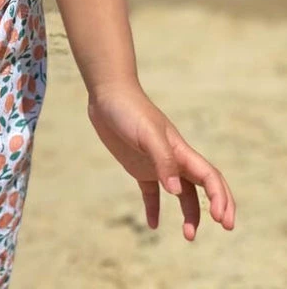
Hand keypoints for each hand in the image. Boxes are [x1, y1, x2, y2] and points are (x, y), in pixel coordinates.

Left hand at [86, 80, 235, 240]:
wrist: (107, 96)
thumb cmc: (129, 111)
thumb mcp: (147, 134)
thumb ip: (163, 160)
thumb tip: (176, 192)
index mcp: (181, 150)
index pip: (209, 176)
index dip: (220, 197)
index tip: (221, 220)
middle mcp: (174, 158)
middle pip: (204, 185)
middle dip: (219, 205)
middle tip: (225, 227)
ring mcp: (157, 163)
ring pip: (182, 193)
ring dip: (190, 214)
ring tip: (188, 236)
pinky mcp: (138, 166)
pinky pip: (152, 193)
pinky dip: (154, 209)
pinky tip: (153, 225)